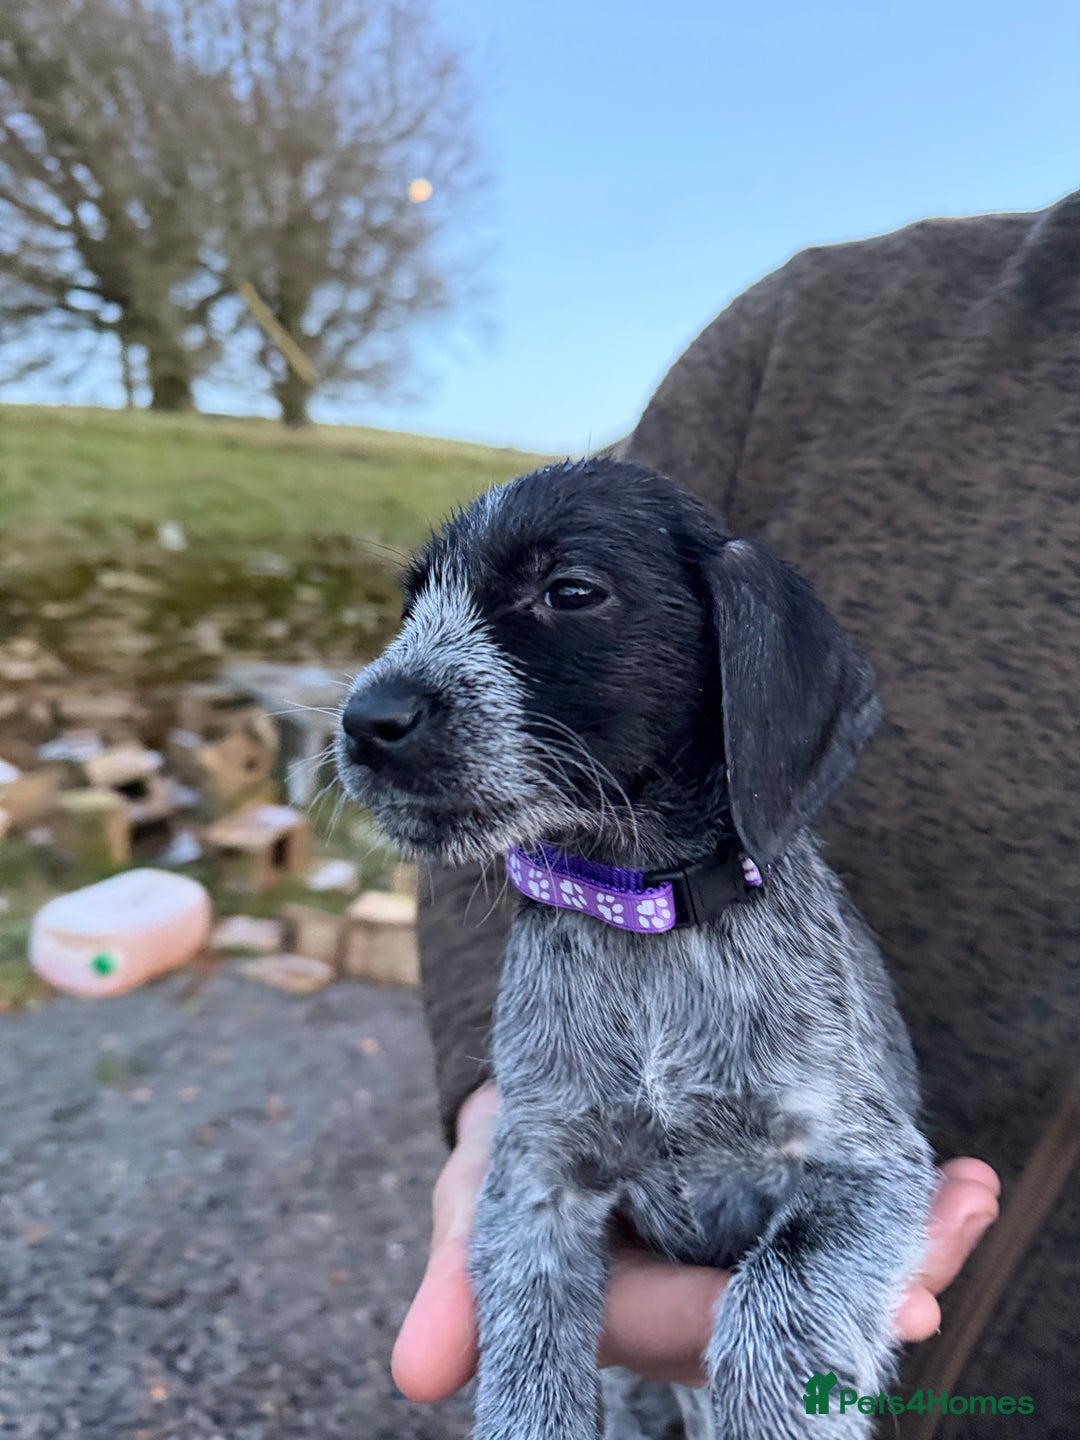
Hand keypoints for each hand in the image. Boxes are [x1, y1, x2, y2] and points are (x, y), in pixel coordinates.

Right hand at [391, 1082, 999, 1397]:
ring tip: (965, 1201)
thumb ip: (464, 1268)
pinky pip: (851, 1219)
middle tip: (928, 1282)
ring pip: (833, 1272)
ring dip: (906, 1247)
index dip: (734, 1335)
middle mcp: (701, 1300)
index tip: (801, 1324)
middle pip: (785, 1318)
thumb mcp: (486, 1182)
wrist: (570, 1056)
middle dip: (861, 1299)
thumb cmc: (519, 1133)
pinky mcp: (789, 1208)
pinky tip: (962, 1176)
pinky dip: (905, 1205)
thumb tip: (417, 1375)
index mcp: (627, 1310)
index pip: (684, 1331)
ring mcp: (752, 1253)